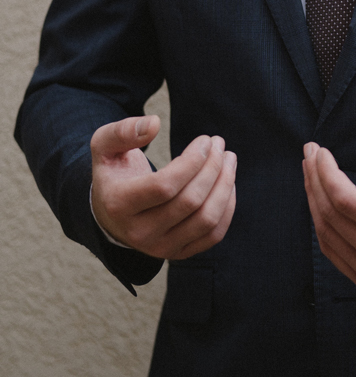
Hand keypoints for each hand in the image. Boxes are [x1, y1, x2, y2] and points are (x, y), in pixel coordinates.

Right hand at [90, 115, 236, 260]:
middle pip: (190, 201)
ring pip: (206, 220)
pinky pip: (213, 235)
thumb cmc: (114, 173)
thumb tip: (155, 123)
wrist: (112, 214)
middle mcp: (139, 233)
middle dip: (213, 167)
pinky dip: (227, 207)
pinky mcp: (178, 253)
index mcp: (119, 205)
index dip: (192, 161)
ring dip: (225, 185)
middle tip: (219, 144)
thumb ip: (123, 131)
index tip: (205, 140)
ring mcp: (160, 248)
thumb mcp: (104, 147)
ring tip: (228, 159)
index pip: (165, 186)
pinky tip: (227, 182)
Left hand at [302, 144, 355, 288]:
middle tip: (310, 151)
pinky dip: (319, 222)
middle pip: (330, 214)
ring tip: (309, 170)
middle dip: (315, 179)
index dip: (327, 174)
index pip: (346, 201)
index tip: (321, 151)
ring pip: (326, 232)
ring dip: (312, 198)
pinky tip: (317, 199)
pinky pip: (330, 249)